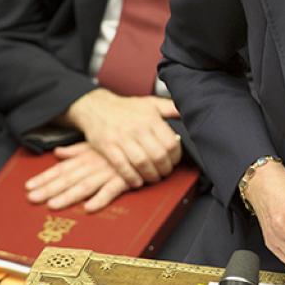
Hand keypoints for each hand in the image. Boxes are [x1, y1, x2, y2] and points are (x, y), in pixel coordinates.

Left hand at [24, 143, 131, 212]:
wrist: (148, 140)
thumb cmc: (122, 144)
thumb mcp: (97, 145)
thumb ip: (77, 151)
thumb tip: (58, 153)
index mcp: (87, 157)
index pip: (62, 169)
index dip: (44, 178)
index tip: (28, 187)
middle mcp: (94, 165)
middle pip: (69, 178)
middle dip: (49, 189)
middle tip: (33, 199)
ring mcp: (108, 172)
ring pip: (85, 185)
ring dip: (69, 196)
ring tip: (53, 205)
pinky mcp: (125, 179)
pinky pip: (112, 190)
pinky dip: (101, 198)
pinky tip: (89, 208)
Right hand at [60, 89, 181, 187]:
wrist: (96, 107)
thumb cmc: (126, 108)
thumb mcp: (151, 103)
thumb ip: (171, 108)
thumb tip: (189, 112)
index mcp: (150, 119)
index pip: (170, 143)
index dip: (176, 157)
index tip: (174, 161)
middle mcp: (137, 128)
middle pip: (158, 156)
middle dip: (165, 169)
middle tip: (165, 172)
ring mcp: (121, 138)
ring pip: (142, 163)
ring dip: (150, 176)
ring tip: (153, 178)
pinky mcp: (107, 147)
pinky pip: (122, 167)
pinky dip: (131, 178)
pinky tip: (137, 181)